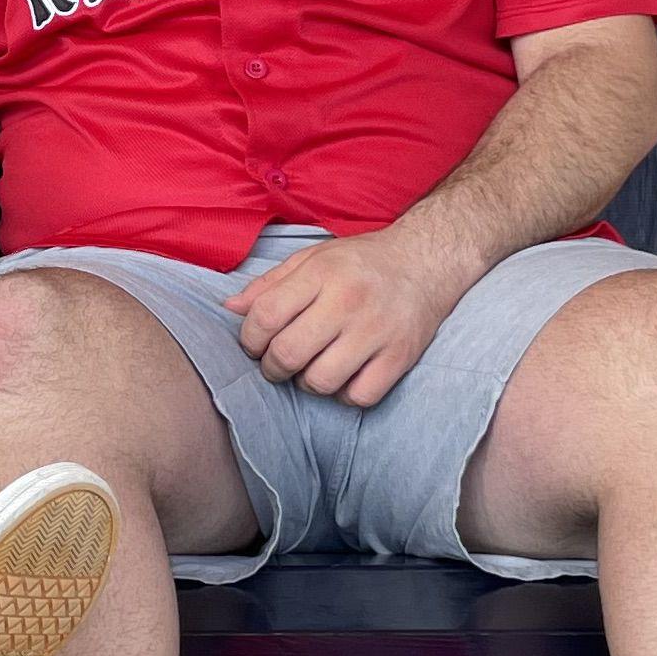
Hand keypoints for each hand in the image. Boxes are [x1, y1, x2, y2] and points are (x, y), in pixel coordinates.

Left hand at [225, 225, 473, 407]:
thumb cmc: (361, 262)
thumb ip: (269, 284)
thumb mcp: (313, 258)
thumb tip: (230, 309)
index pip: (265, 316)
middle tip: (277, 363)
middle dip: (271, 367)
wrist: (426, 261)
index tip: (255, 343)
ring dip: (306, 382)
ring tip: (312, 367)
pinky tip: (344, 377)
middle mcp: (348, 301)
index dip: (249, 339)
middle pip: (288, 354)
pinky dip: (344, 394)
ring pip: (320, 381)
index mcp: (321, 273)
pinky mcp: (400, 357)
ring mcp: (376, 332)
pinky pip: (358, 397)